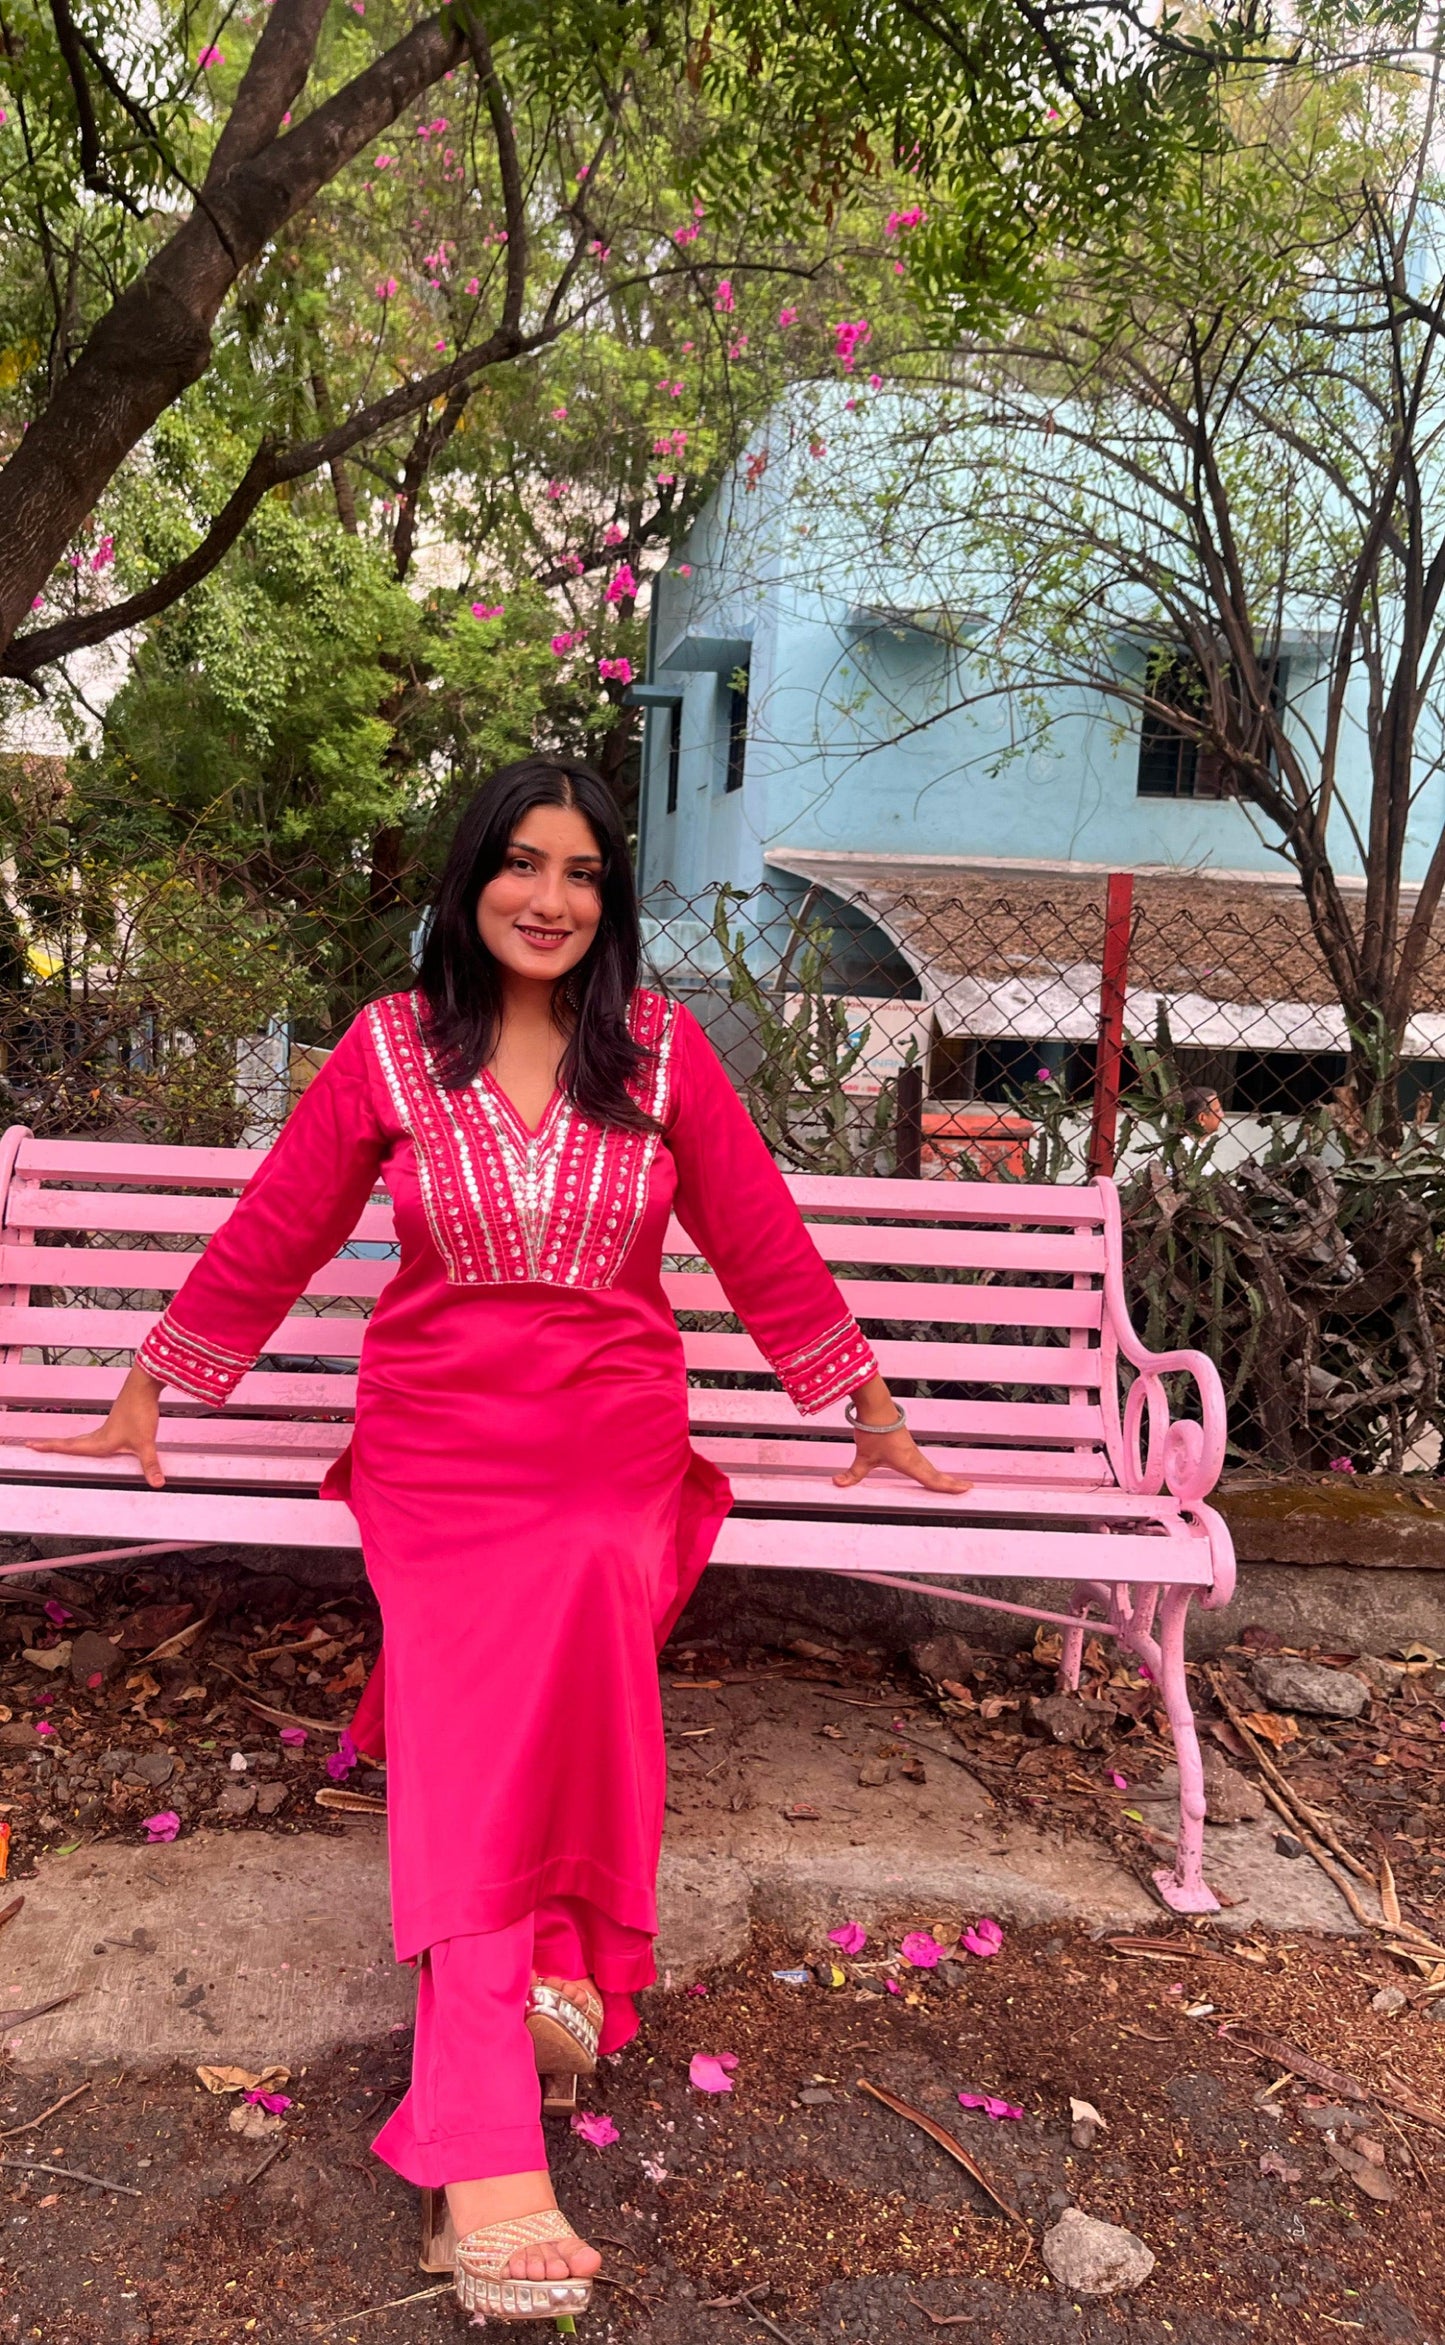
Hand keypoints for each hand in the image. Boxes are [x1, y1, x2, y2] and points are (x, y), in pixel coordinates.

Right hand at [28, 1362, 166, 1489]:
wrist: (144, 1384)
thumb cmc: (140, 1411)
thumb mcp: (146, 1442)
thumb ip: (150, 1464)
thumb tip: (156, 1484)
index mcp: (100, 1441)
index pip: (70, 1447)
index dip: (50, 1447)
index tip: (32, 1445)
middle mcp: (101, 1433)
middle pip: (72, 1442)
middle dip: (54, 1446)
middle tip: (36, 1445)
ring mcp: (109, 1425)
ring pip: (84, 1437)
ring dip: (71, 1442)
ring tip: (61, 1447)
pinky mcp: (118, 1419)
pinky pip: (97, 1432)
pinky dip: (88, 1438)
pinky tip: (97, 1440)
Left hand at [832, 1376, 970, 1493]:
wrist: (875, 1407)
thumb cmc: (873, 1430)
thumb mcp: (863, 1456)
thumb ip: (853, 1473)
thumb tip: (838, 1483)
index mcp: (909, 1462)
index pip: (932, 1479)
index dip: (948, 1486)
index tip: (965, 1489)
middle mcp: (914, 1456)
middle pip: (936, 1473)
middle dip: (950, 1483)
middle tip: (967, 1488)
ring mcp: (911, 1449)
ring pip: (929, 1467)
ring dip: (941, 1476)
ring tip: (953, 1484)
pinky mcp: (906, 1444)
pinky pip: (922, 1461)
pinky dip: (930, 1469)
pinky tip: (927, 1471)